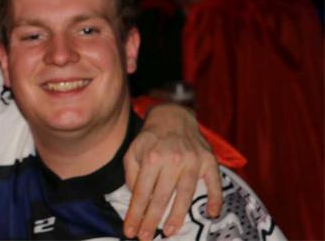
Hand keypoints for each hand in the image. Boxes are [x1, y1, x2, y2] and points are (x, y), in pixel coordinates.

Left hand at [123, 104, 221, 239]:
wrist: (173, 117)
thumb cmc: (150, 139)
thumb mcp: (133, 151)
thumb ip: (132, 174)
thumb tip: (136, 197)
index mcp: (151, 157)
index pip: (141, 193)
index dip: (135, 214)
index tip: (130, 231)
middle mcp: (172, 159)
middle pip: (161, 197)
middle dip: (152, 220)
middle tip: (146, 238)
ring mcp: (193, 160)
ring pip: (185, 194)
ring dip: (178, 215)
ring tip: (169, 232)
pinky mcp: (209, 160)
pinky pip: (214, 182)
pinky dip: (215, 199)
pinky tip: (211, 214)